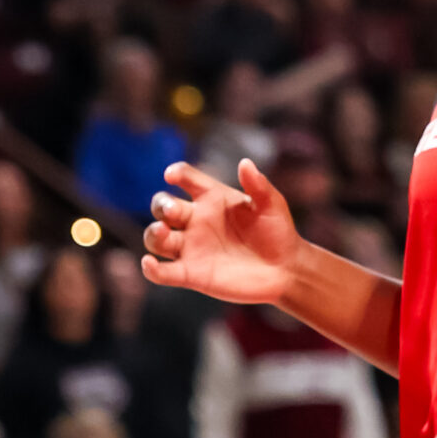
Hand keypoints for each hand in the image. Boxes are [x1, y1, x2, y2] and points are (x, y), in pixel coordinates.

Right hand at [141, 159, 302, 305]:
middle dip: (161, 205)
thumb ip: (258, 185)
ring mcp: (191, 247)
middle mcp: (195, 220)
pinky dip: (151, 269)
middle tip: (173, 211)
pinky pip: (163, 272)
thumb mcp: (272, 205)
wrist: (286, 270)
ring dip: (153, 234)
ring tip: (162, 232)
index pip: (185, 178)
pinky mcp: (191, 274)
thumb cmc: (278, 232)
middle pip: (163, 206)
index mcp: (211, 197)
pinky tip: (150, 264)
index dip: (176, 173)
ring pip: (157, 238)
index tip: (173, 176)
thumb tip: (245, 163)